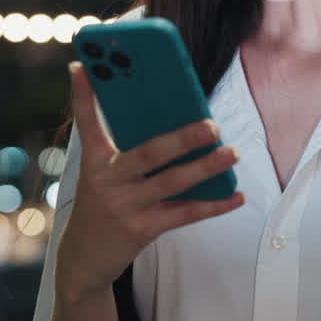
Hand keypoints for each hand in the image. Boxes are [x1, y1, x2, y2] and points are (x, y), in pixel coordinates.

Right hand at [55, 61, 244, 301]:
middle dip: (182, 138)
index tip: (84, 64)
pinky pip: (184, 214)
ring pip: (172, 183)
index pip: (88, 121)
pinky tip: (236, 195)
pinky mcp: (142, 229)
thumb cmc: (101, 202)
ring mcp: (125, 206)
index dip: (84, 93)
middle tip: (212, 125)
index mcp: (95, 160)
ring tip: (231, 153)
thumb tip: (162, 115)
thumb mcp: (101, 173)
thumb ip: (125, 145)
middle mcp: (107, 181)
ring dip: (206, 167)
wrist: (84, 257)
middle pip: (148, 153)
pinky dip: (213, 205)